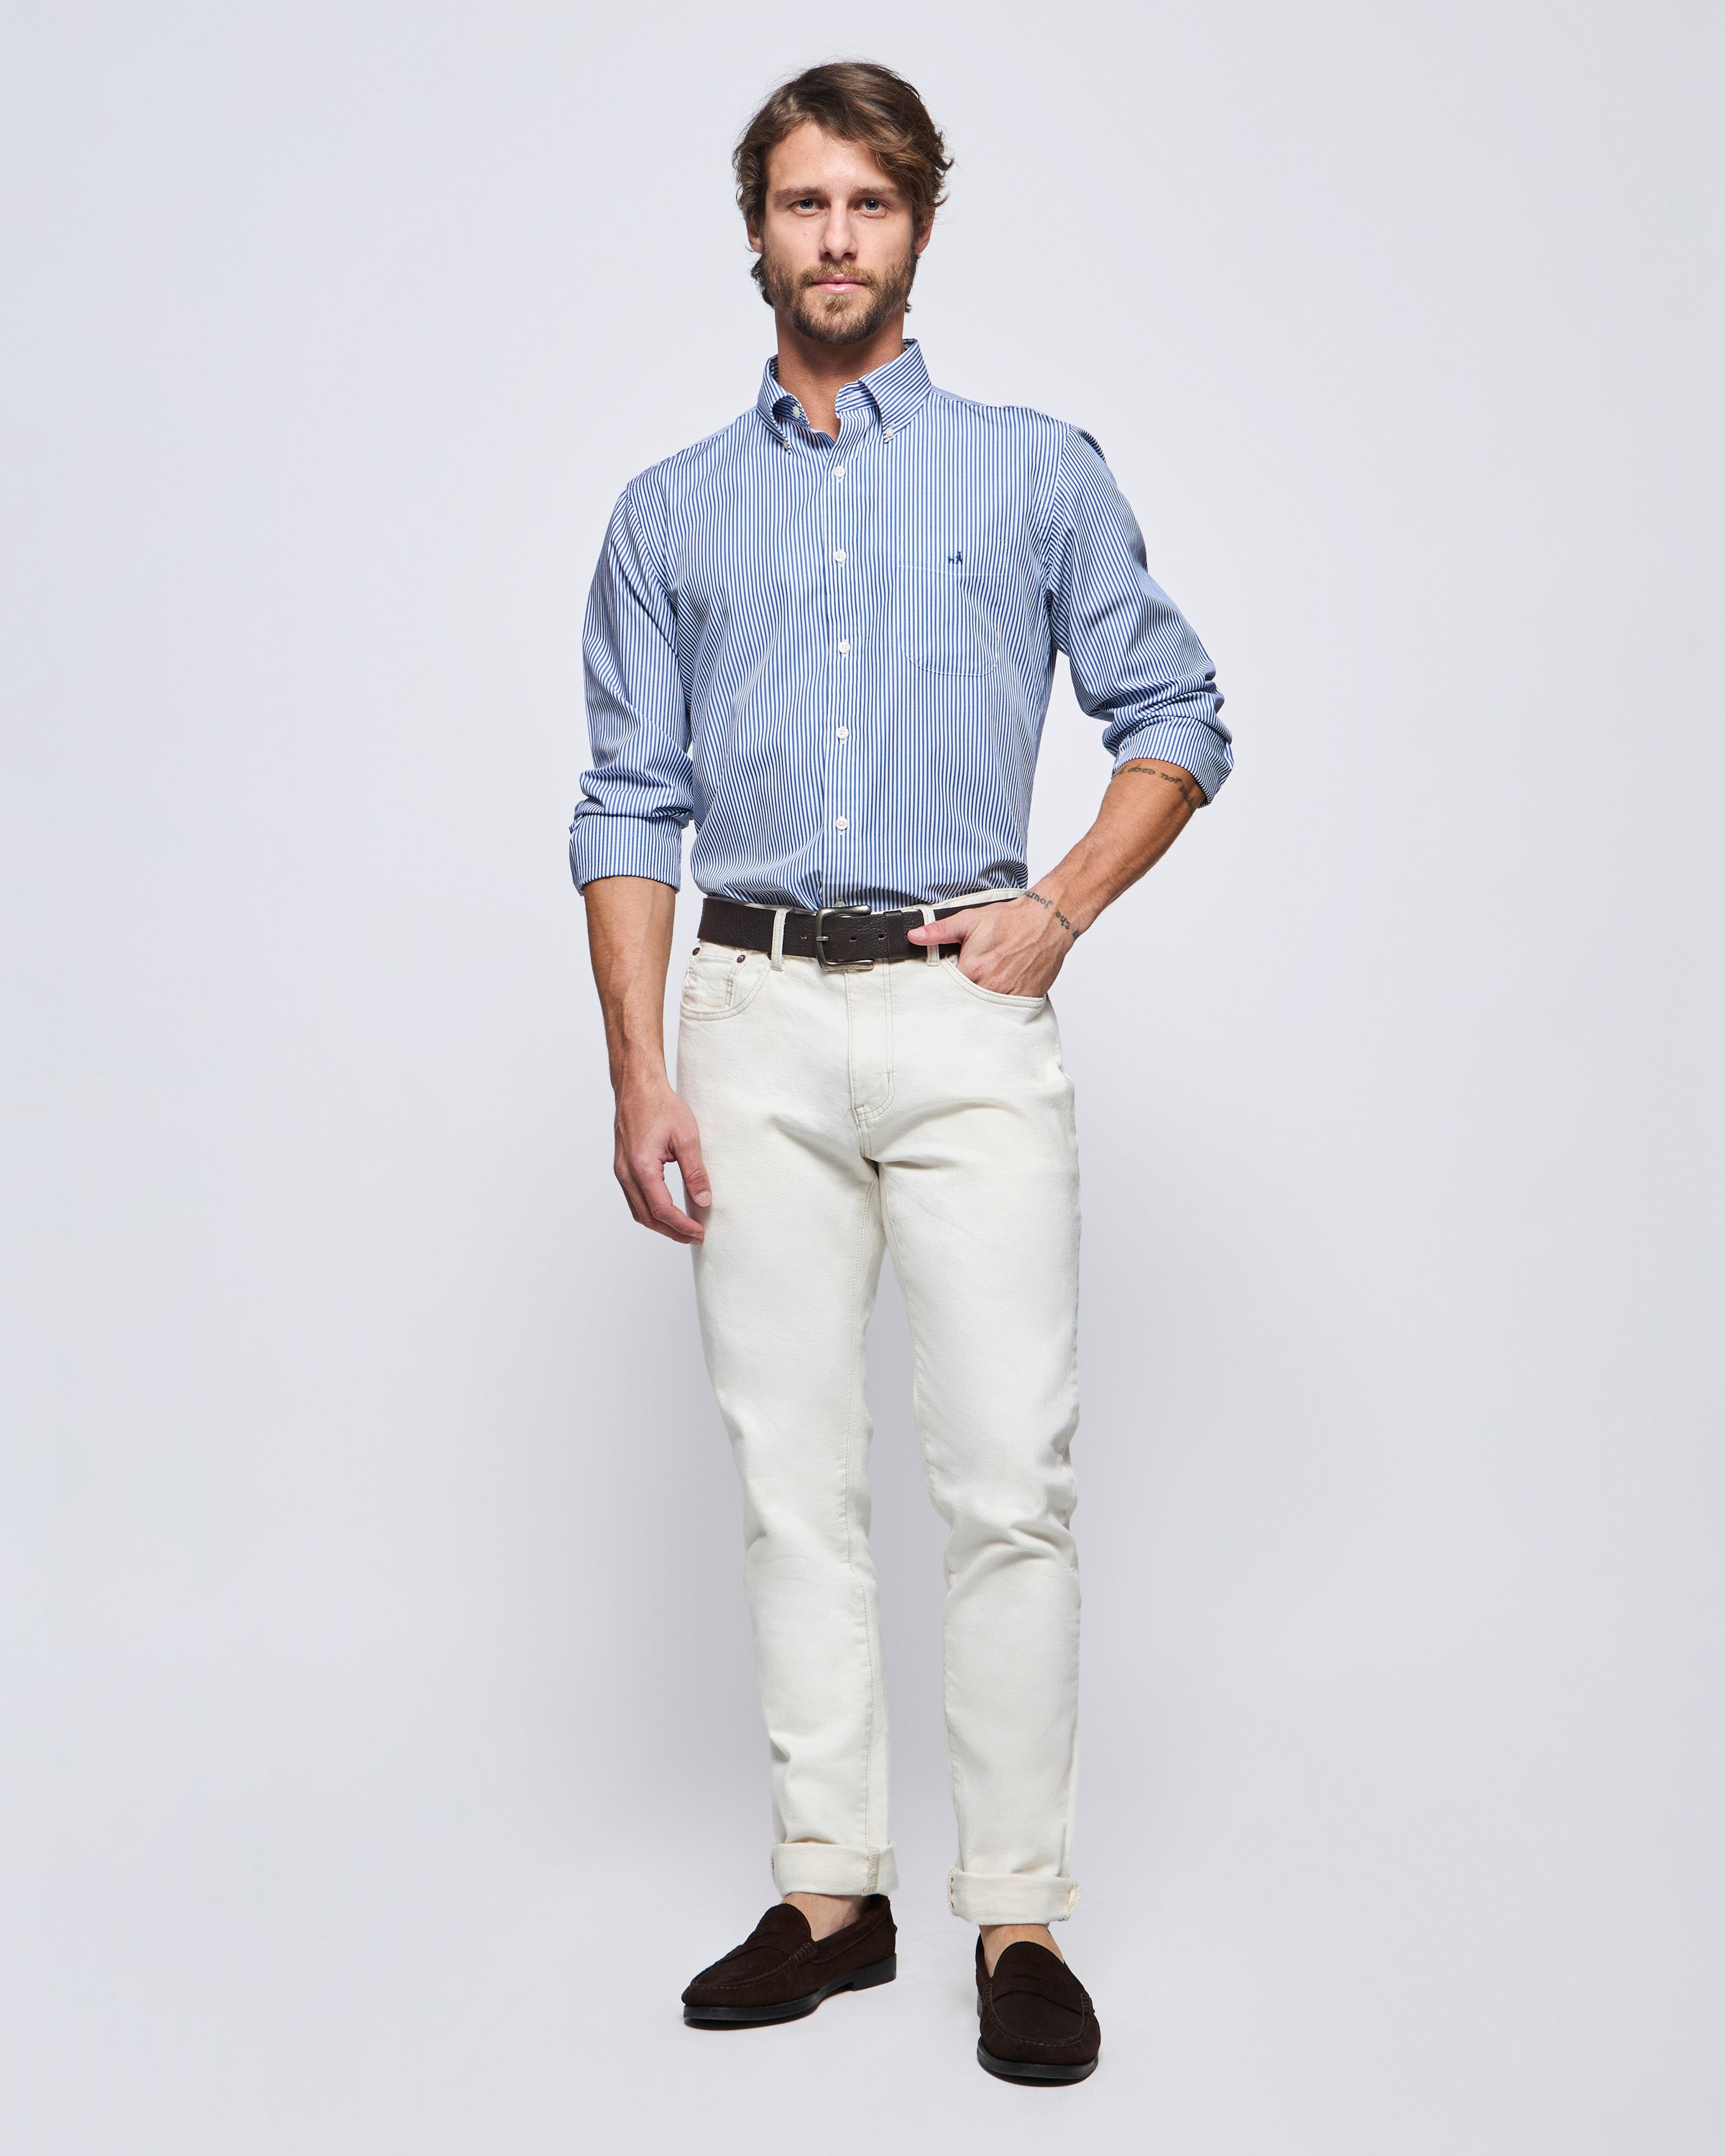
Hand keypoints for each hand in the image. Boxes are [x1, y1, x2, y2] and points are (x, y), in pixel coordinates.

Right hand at [613, 1073, 710, 1242]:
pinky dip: (651, 1211)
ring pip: (638, 1212)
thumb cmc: (660, 1106)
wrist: (638, 1087)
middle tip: (695, 1236)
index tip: (699, 1232)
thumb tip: (704, 1201)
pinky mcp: (622, 1168)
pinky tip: (668, 1211)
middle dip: (672, 1231)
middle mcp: (626, 1173)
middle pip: (647, 1217)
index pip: (662, 1209)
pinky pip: (634, 1199)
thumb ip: (695, 1172)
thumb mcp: (687, 1137)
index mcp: (641, 1166)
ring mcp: (621, 1171)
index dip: (682, 1226)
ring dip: (661, 1224)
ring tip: (684, 1228)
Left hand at [905, 892, 1076, 995]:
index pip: (947, 991)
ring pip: (986, 1010)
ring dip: (981, 1004)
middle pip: (966, 1003)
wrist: (1048, 921)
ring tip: (984, 988)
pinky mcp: (1026, 999)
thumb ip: (940, 931)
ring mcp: (1009, 995)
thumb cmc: (1011, 920)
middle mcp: (990, 987)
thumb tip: (914, 936)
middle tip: (965, 987)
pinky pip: (1007, 1012)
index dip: (945, 988)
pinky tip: (1000, 994)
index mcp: (973, 969)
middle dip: (961, 998)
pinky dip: (1001, 1007)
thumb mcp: (970, 920)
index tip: (945, 985)